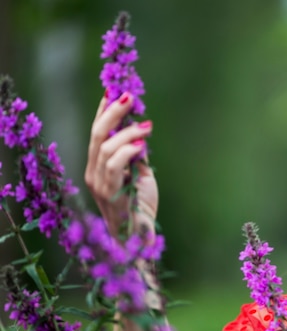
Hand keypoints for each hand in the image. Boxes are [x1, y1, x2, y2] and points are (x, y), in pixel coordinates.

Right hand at [85, 91, 157, 237]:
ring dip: (128, 133)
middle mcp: (93, 173)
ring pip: (106, 147)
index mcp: (97, 167)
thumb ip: (135, 156)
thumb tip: (140, 134)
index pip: (96, 133)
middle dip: (112, 113)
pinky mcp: (109, 194)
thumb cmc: (140, 206)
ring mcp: (98, 184)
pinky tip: (142, 146)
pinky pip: (114, 166)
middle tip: (129, 97)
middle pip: (97, 135)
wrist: (138, 237)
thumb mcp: (140, 175)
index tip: (113, 91)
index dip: (103, 111)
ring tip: (147, 126)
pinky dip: (128, 151)